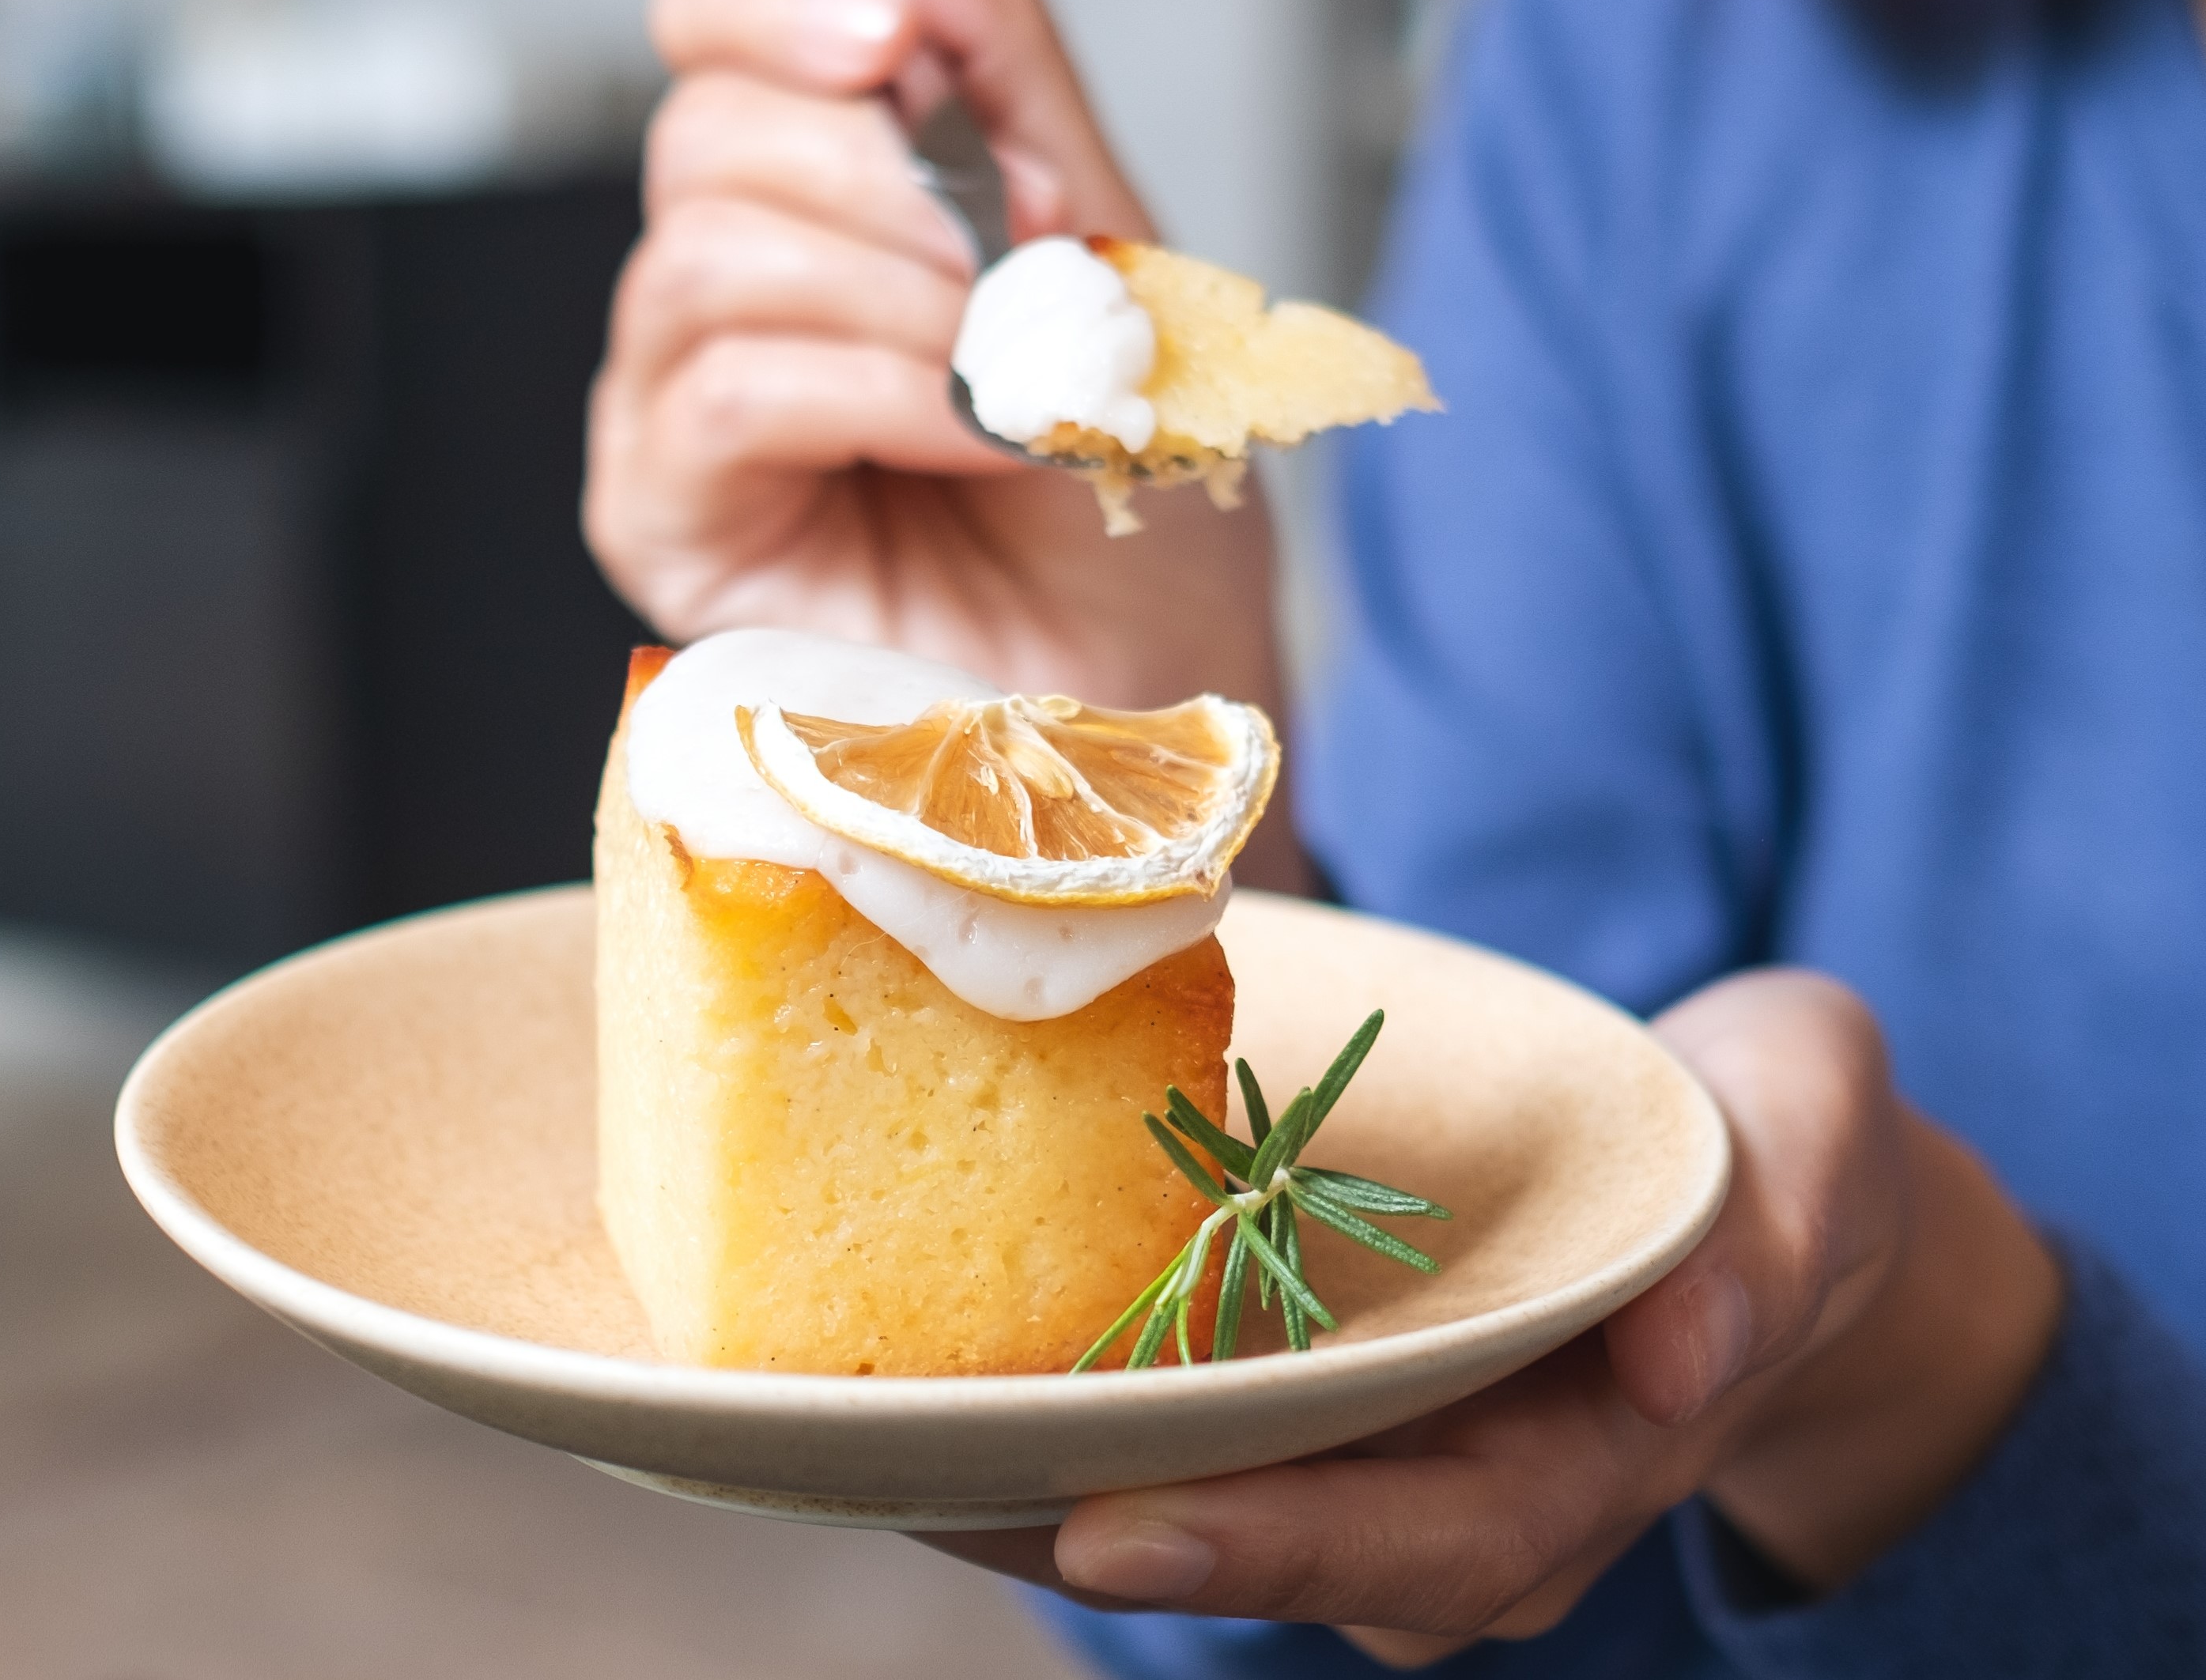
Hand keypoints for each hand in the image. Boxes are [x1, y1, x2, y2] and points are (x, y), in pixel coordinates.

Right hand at [585, 0, 1285, 722]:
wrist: (1148, 692)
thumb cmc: (1126, 517)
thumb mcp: (1108, 263)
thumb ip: (1016, 102)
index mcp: (814, 210)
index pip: (712, 43)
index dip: (777, 7)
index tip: (898, 35)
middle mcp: (722, 299)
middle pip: (707, 137)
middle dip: (887, 182)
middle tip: (1013, 277)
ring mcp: (676, 411)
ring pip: (705, 256)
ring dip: (898, 300)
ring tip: (1011, 378)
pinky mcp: (666, 522)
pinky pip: (729, 394)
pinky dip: (879, 393)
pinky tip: (979, 436)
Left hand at [919, 971, 2064, 1665]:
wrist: (1749, 1174)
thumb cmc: (1785, 1151)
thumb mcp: (1816, 1146)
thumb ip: (1775, 1235)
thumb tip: (1681, 1350)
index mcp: (1582, 1464)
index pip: (1425, 1542)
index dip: (1273, 1544)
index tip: (1111, 1529)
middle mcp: (1459, 1495)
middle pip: (1274, 1543)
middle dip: (1098, 1525)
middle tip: (926, 1483)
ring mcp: (1381, 1450)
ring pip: (1205, 1494)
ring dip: (1041, 1484)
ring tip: (874, 1437)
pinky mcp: (1320, 1385)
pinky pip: (1188, 1415)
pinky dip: (1066, 1403)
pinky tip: (934, 1366)